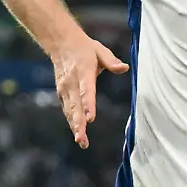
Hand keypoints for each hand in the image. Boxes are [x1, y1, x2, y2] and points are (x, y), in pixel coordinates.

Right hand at [51, 34, 128, 148]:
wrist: (62, 44)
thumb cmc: (86, 49)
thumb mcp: (100, 51)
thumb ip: (112, 61)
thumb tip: (124, 68)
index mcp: (83, 72)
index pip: (86, 91)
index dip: (88, 105)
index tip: (91, 119)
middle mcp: (72, 83)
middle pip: (75, 106)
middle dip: (79, 124)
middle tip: (82, 139)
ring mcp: (65, 89)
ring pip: (70, 110)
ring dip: (75, 126)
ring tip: (81, 142)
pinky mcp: (62, 92)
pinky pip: (67, 109)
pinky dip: (71, 121)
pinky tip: (77, 133)